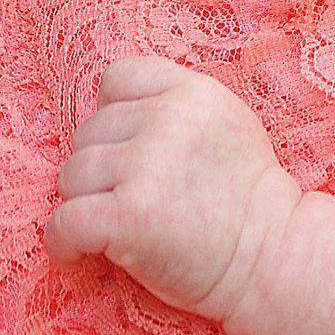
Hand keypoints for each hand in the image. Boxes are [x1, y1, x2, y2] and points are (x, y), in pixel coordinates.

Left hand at [43, 57, 303, 323]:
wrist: (271, 256)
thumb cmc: (247, 199)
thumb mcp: (228, 123)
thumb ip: (177, 107)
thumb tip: (112, 111)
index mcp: (193, 92)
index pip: (117, 78)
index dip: (113, 114)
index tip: (128, 149)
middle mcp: (169, 119)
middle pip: (88, 132)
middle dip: (100, 168)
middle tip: (129, 199)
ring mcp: (147, 166)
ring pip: (71, 176)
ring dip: (83, 204)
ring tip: (112, 227)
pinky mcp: (129, 215)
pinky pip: (62, 222)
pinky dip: (62, 243)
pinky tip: (78, 254)